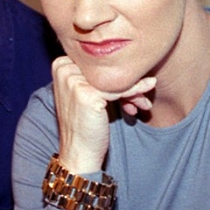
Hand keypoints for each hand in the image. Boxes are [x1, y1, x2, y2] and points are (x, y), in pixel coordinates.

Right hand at [52, 56, 155, 173]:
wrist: (78, 151)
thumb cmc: (85, 123)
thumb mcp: (87, 93)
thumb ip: (96, 75)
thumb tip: (129, 58)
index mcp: (60, 65)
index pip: (96, 62)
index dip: (115, 72)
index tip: (133, 82)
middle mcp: (63, 69)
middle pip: (104, 70)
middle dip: (126, 80)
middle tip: (143, 92)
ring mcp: (72, 80)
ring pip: (113, 79)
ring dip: (134, 87)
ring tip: (144, 99)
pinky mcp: (86, 93)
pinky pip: (117, 89)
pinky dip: (134, 91)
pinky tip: (149, 87)